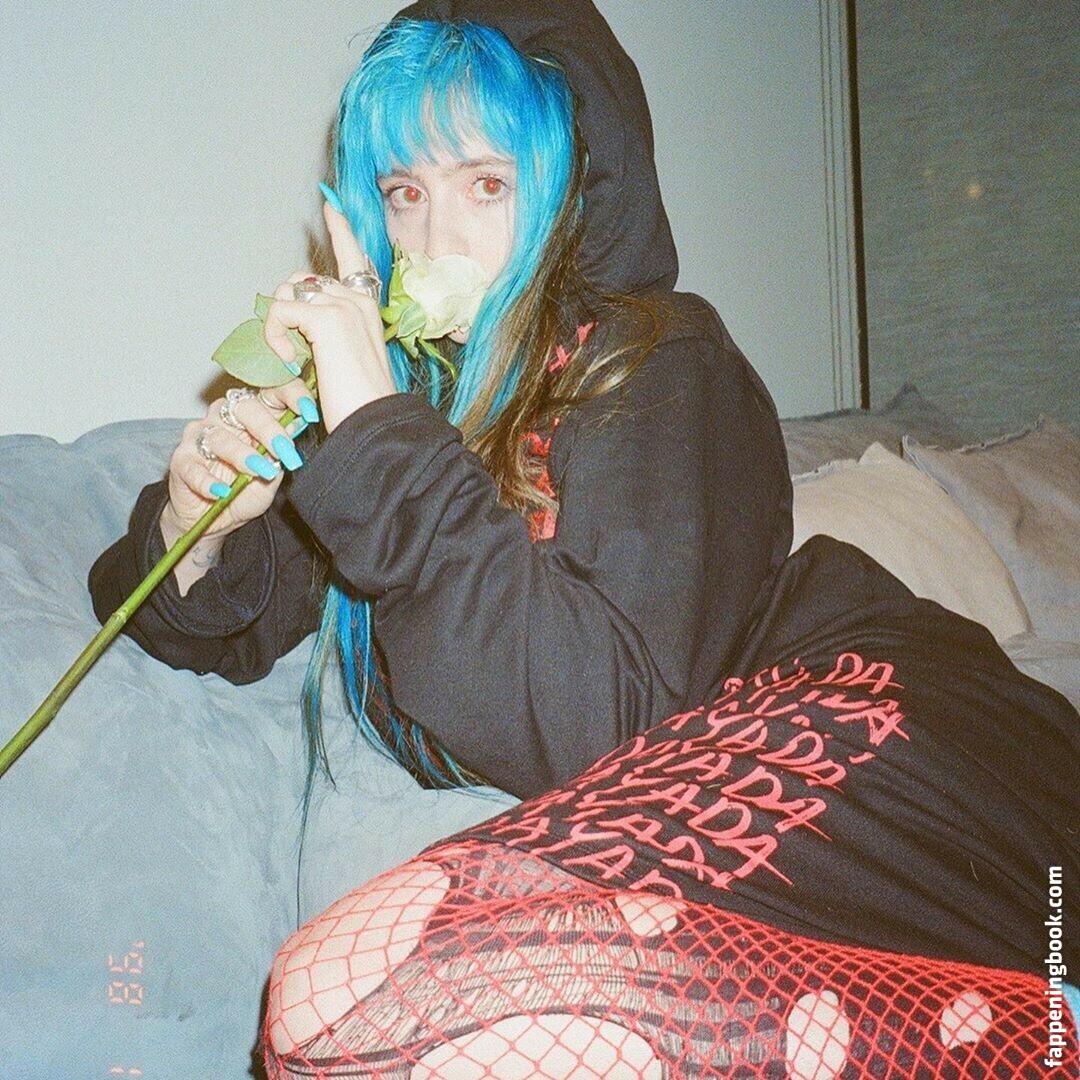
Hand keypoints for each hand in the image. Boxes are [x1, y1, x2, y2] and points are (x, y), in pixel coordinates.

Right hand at [164, 381, 315, 536]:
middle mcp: (223, 418)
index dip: (290, 394)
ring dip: (243, 456)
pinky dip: (209, 481)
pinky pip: (193, 467)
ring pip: (219, 437)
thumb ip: (283, 450)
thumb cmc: (246, 490)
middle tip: (285, 450)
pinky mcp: (180, 461)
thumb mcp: (273, 472)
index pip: (269, 390)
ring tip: (261, 472)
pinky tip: (223, 492)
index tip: (309, 412)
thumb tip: (300, 424)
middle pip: (243, 408)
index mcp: (251, 415)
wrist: (214, 519)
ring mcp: (199, 437)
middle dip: (268, 428)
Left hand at [264, 204, 396, 433]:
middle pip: (300, 281)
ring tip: (292, 364)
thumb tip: (292, 330)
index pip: (352, 257)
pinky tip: (290, 363)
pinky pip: (279, 311)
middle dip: (284, 315)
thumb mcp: (342, 364)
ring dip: (277, 329)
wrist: (376, 423)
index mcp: (367, 308)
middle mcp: (357, 299)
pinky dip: (275, 338)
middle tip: (290, 356)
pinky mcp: (326, 318)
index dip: (341, 229)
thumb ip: (324, 339)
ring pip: (286, 294)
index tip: (330, 203)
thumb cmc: (360, 405)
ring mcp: (344, 305)